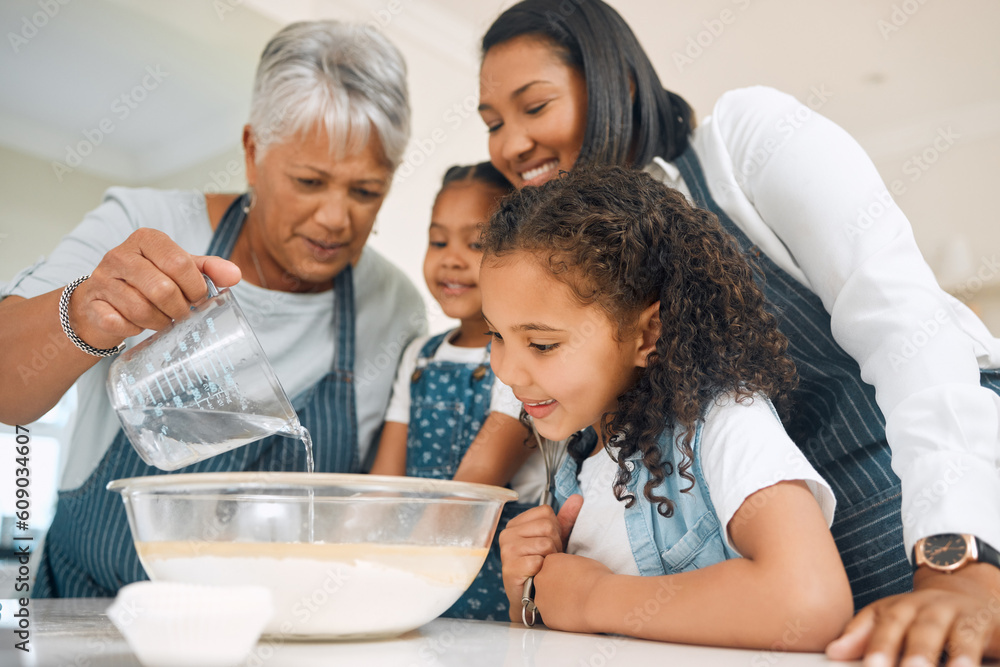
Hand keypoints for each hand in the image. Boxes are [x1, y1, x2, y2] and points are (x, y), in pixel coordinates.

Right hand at [69, 228, 240, 348]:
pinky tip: (136, 324)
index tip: (198, 298)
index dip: (195, 287)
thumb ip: (208, 269)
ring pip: (141, 309)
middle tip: (182, 313)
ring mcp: (102, 279)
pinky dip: (133, 329)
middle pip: (162, 289)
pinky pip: (118, 322)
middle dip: (179, 309)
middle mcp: (120, 254)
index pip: (179, 262)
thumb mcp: (179, 269)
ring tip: (163, 319)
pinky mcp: (90, 303)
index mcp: (147, 239)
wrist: (102, 299)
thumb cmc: (148, 281)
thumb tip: (235, 275)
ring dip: (159, 321)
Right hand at [500, 494, 582, 620]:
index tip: (550, 543)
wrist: (532, 598)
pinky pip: (538, 562)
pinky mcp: (510, 569)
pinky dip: (543, 571)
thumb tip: (577, 497)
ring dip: (550, 559)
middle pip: (547, 527)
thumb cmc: (543, 566)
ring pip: (545, 544)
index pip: (546, 512)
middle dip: (555, 545)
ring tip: (544, 567)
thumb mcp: (555, 539)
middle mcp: (507, 534)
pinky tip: (537, 576)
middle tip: (547, 558)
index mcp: (516, 524)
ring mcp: (506, 551)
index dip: (555, 529)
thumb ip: (566, 518)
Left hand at [533, 552, 612, 632]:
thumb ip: (570, 565)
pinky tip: (574, 615)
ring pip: (547, 600)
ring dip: (557, 602)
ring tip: (576, 604)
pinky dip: (561, 617)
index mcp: (550, 561)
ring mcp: (541, 599)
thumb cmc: (597, 579)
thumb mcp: (582, 561)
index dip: (563, 574)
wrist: (599, 600)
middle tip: (574, 593)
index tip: (573, 579)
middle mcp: (541, 579)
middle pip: (545, 582)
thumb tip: (573, 572)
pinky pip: (552, 616)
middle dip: (556, 588)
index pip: (551, 566)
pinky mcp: (546, 617)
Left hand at [826, 564, 999, 665]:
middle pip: (914, 629)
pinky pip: (972, 640)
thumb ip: (863, 636)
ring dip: (931, 653)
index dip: (874, 645)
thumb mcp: (892, 621)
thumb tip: (833, 651)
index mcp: (899, 608)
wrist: (971, 596)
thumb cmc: (923, 616)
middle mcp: (926, 609)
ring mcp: (955, 615)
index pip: (884, 625)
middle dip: (905, 652)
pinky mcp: (980, 624)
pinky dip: (966, 656)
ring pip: (945, 635)